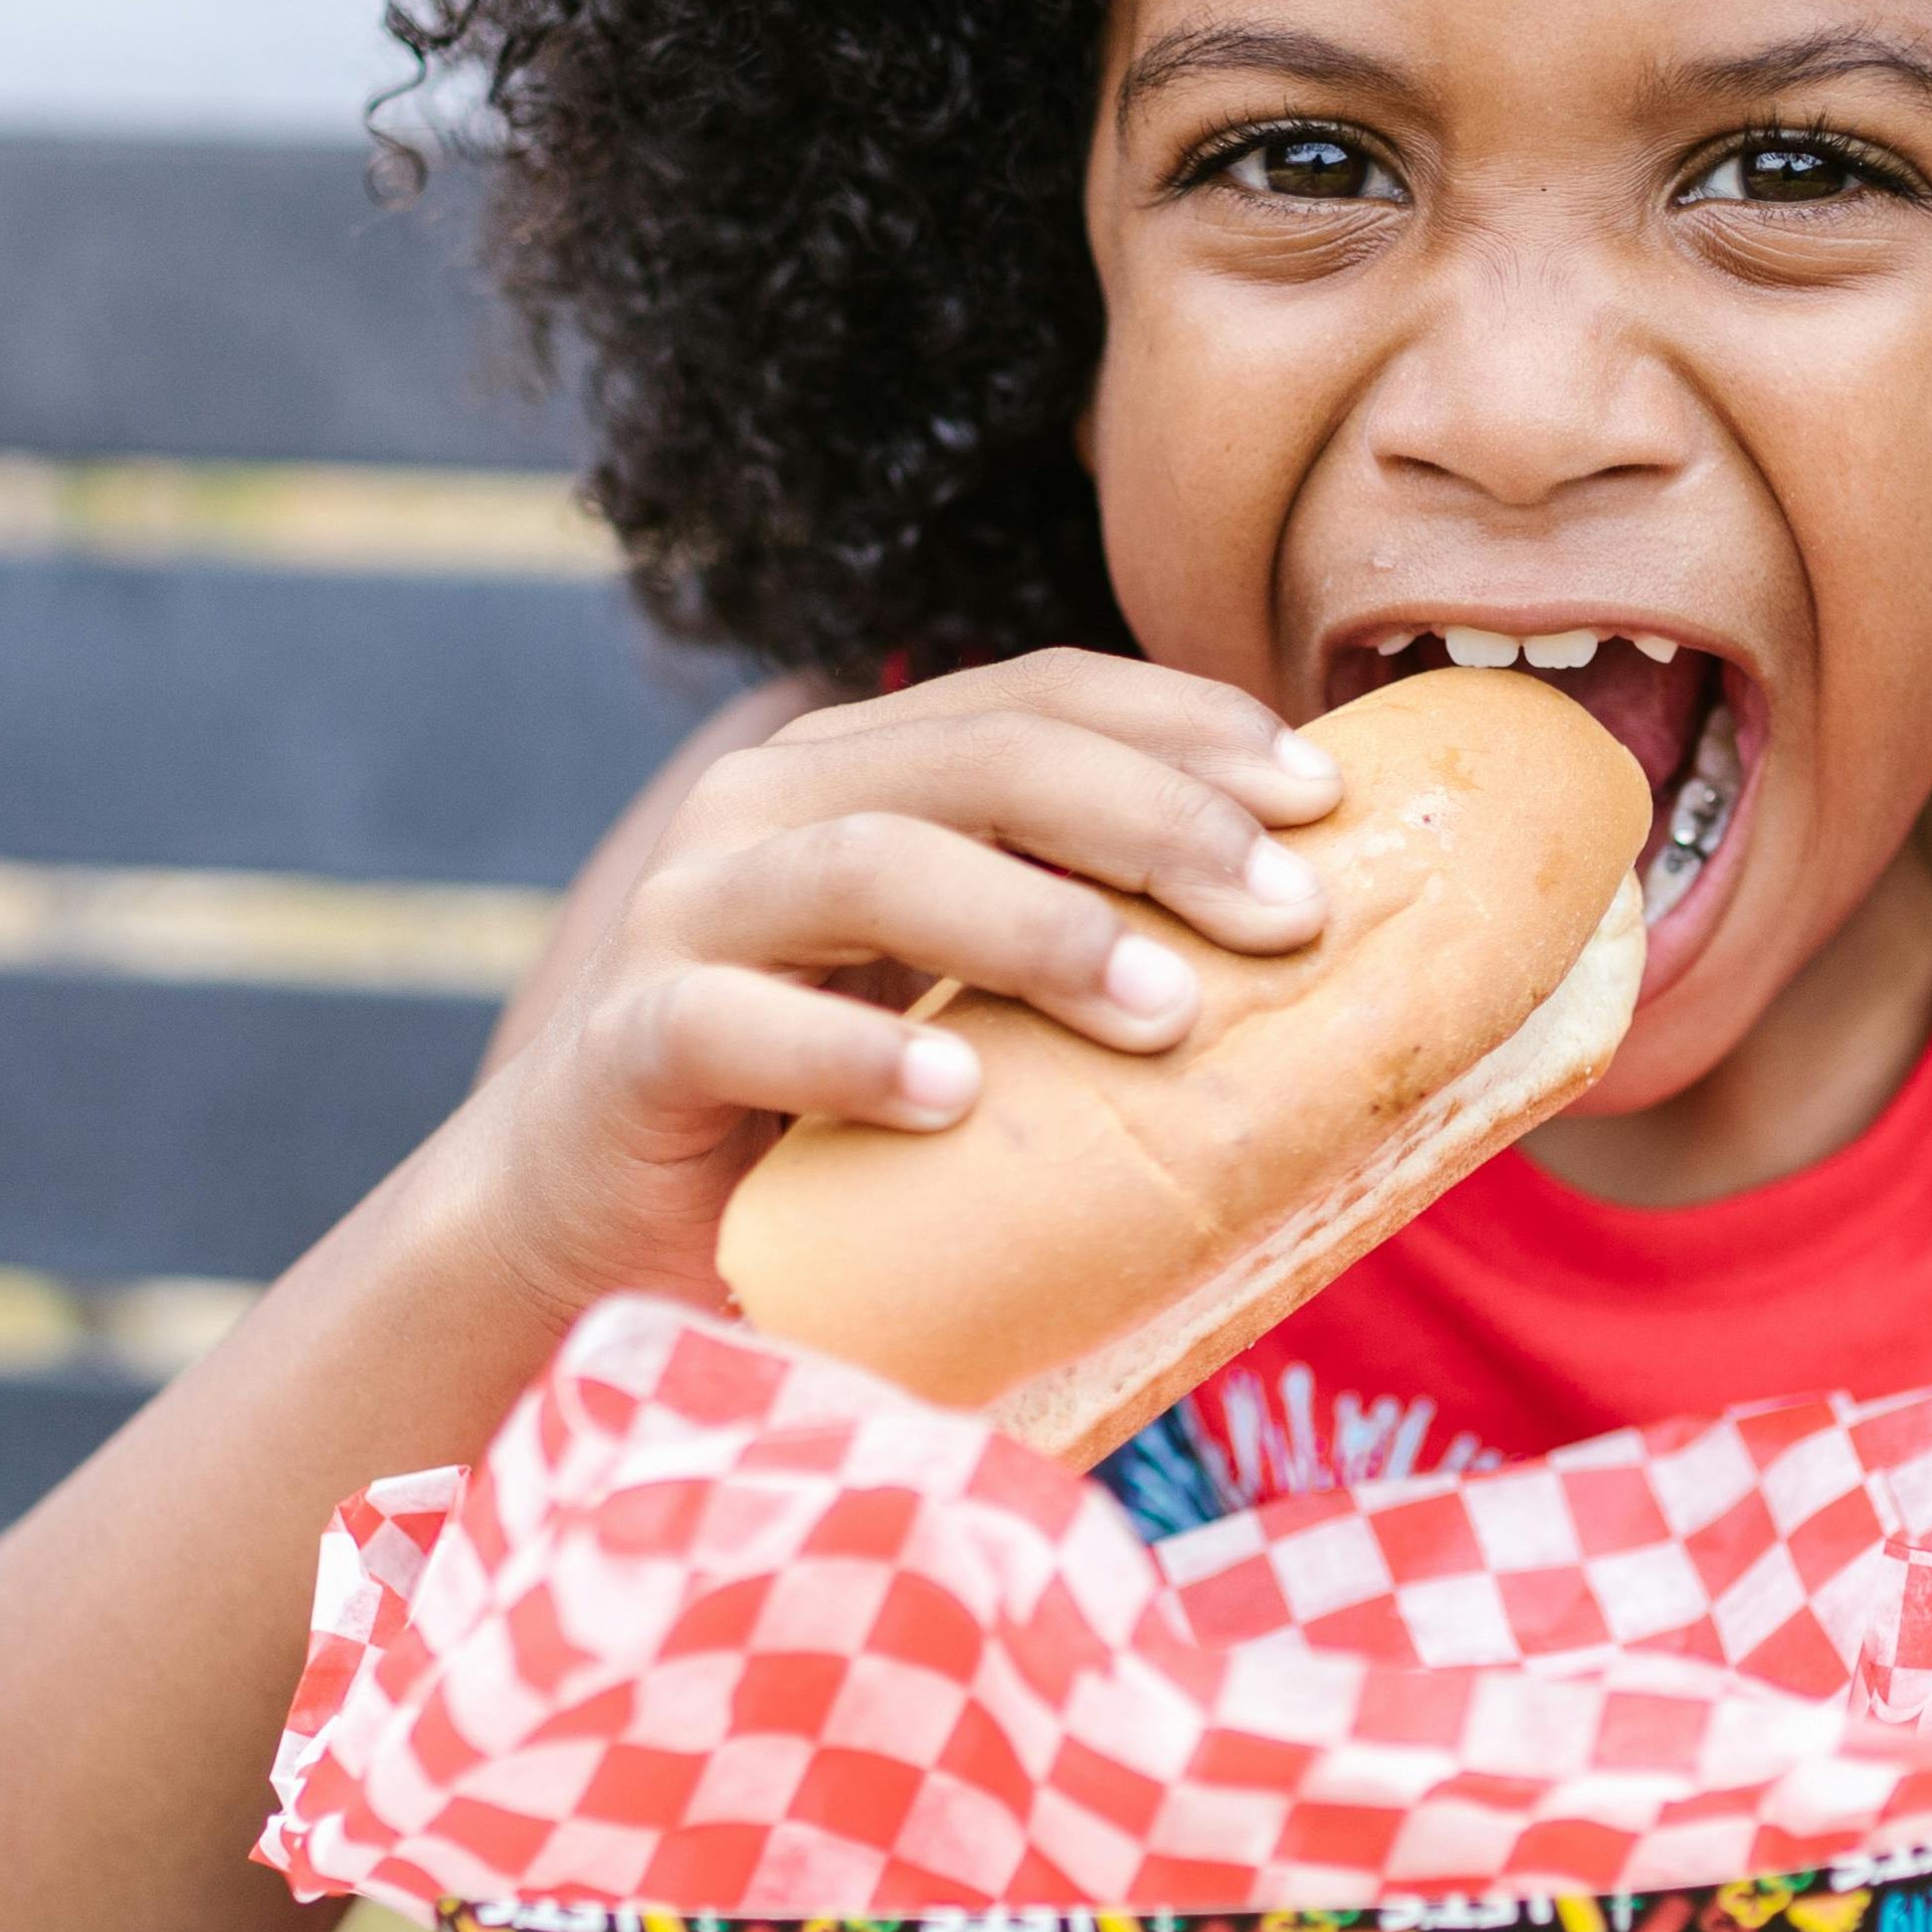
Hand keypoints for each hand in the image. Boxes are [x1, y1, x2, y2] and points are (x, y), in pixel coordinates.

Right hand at [440, 651, 1339, 1320]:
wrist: (606, 1235)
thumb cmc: (836, 1119)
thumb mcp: (976, 1006)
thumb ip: (1088, 949)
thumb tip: (1318, 947)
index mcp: (867, 772)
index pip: (1046, 696)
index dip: (1189, 727)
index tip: (1325, 798)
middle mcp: (772, 809)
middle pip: (985, 759)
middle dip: (1156, 822)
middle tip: (1287, 915)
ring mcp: (689, 917)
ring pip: (871, 863)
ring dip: (1035, 928)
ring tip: (1164, 1011)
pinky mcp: (628, 1046)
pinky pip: (736, 1025)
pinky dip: (853, 1056)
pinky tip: (955, 1098)